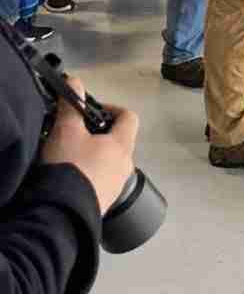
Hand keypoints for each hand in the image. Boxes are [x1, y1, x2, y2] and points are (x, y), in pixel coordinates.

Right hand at [41, 76, 138, 216]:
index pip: (129, 117)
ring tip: (70, 155)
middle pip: (119, 140)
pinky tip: (71, 176)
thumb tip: (76, 81)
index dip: (112, 108)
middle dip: (99, 133)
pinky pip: (102, 180)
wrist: (64, 212)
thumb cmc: (71, 165)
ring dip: (95, 154)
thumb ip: (72, 105)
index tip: (91, 111)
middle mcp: (126, 164)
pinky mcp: (106, 202)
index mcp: (122, 144)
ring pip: (110, 161)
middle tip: (76, 133)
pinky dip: (91, 173)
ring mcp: (118, 185)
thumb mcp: (66, 130)